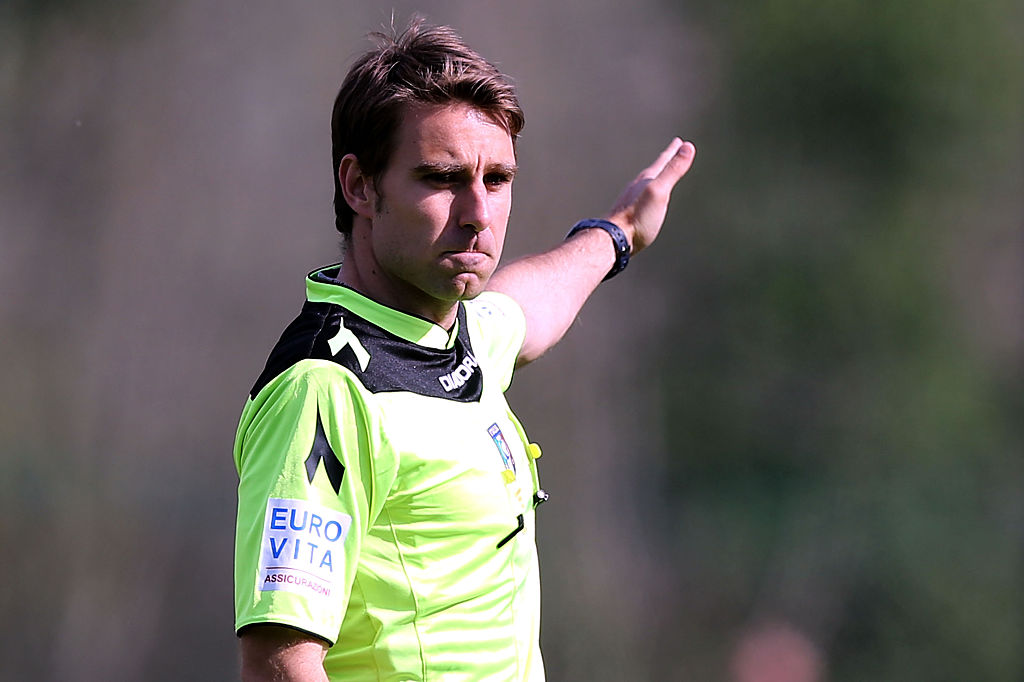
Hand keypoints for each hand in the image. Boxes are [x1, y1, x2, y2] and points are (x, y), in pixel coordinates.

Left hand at [605, 138, 695, 253]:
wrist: (613, 239)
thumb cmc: (638, 218)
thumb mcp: (660, 191)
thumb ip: (673, 171)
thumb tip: (688, 146)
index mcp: (646, 181)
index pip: (662, 161)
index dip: (672, 152)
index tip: (679, 142)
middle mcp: (636, 188)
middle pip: (653, 170)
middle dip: (664, 161)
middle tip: (671, 152)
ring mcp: (630, 201)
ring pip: (644, 185)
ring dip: (654, 178)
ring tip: (658, 176)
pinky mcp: (627, 215)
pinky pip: (639, 200)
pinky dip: (646, 195)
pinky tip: (643, 202)